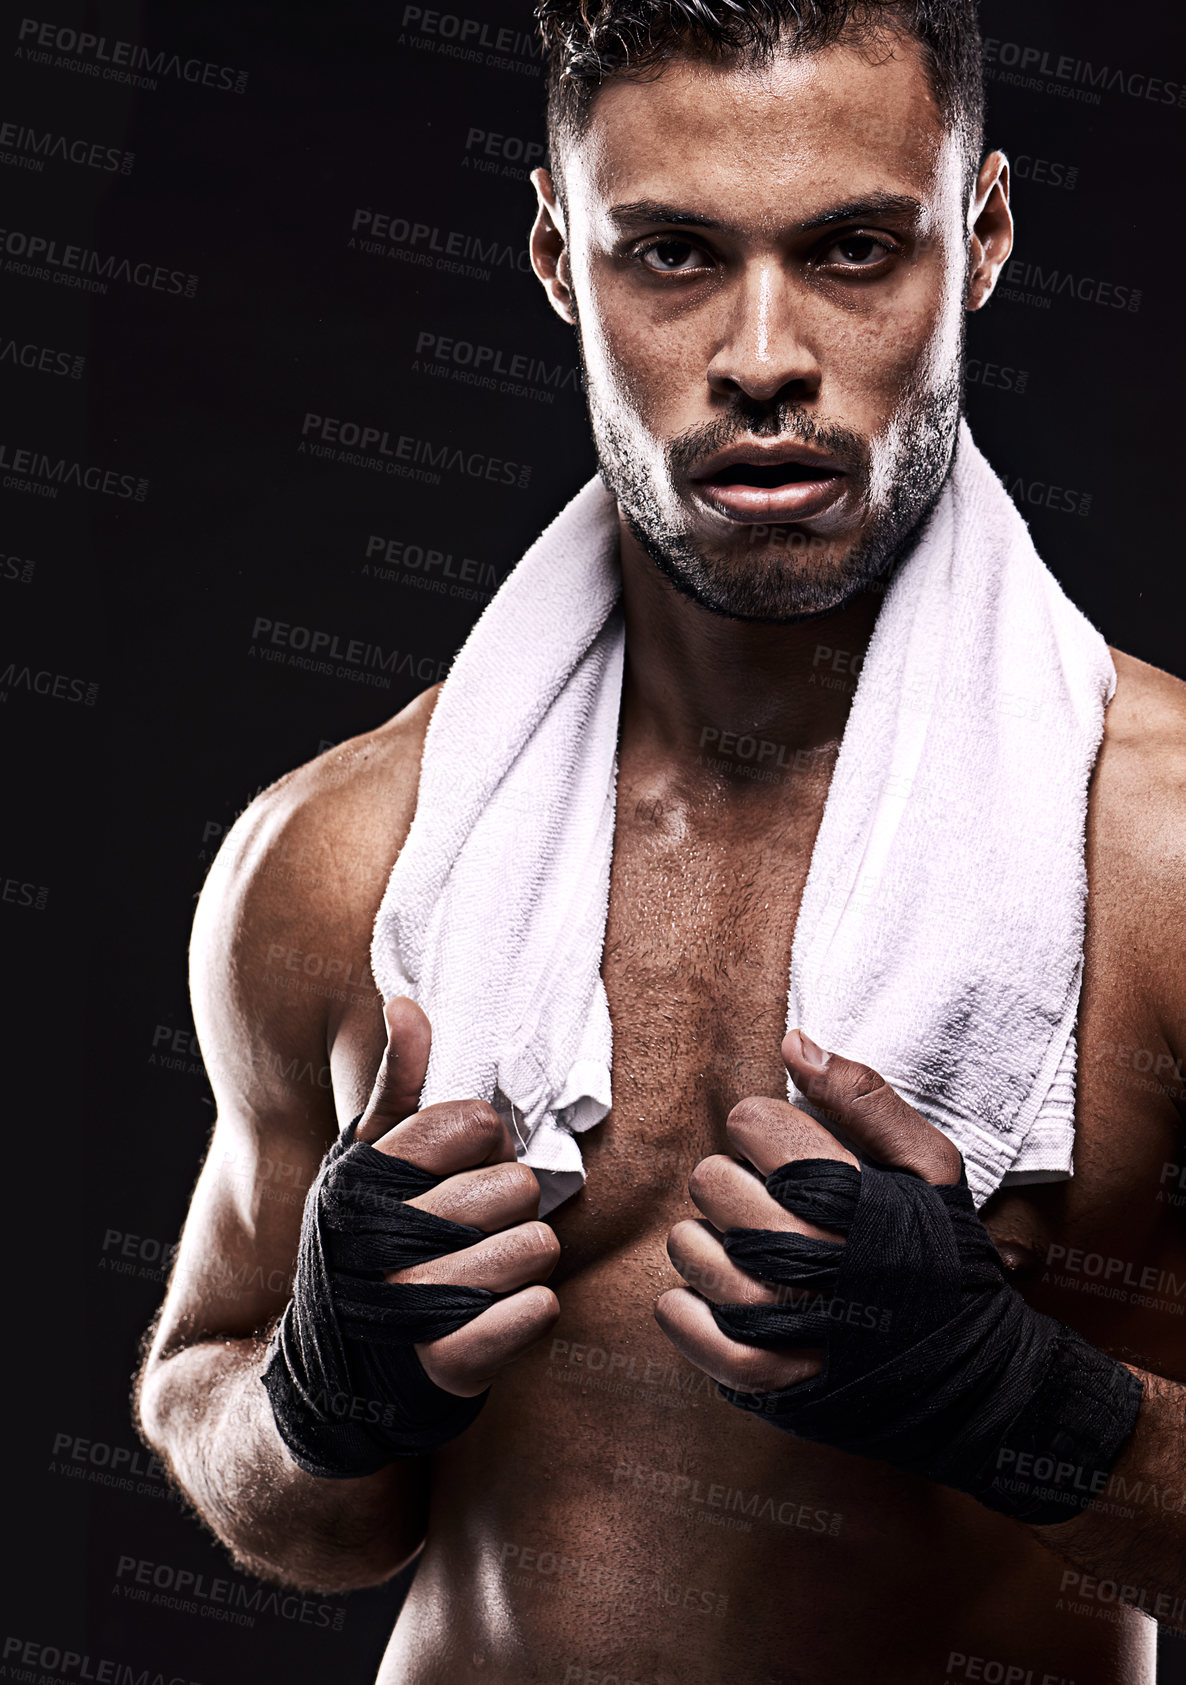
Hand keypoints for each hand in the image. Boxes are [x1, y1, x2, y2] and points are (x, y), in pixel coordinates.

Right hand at [356, 996, 560, 1396]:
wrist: (338, 1373)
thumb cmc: (366, 1244)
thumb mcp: (369, 1163)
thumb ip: (400, 1085)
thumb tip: (407, 1004)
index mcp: (368, 1179)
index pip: (475, 1122)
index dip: (485, 1139)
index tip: (463, 1160)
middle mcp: (381, 1238)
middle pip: (516, 1185)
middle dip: (512, 1203)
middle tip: (481, 1223)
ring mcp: (410, 1305)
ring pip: (536, 1247)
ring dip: (526, 1259)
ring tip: (490, 1267)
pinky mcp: (446, 1365)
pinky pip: (536, 1312)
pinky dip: (530, 1312)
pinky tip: (499, 1313)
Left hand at [656, 1028, 961, 1391]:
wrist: (974, 1378)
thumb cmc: (943, 1261)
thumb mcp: (931, 1168)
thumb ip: (866, 1098)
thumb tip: (794, 1043)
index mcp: (847, 1195)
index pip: (750, 1123)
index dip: (763, 1132)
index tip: (787, 1159)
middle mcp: (810, 1255)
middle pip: (711, 1180)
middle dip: (735, 1183)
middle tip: (769, 1206)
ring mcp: (783, 1320)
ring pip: (689, 1247)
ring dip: (706, 1242)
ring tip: (746, 1252)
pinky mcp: (764, 1376)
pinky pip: (684, 1322)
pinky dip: (683, 1307)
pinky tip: (712, 1296)